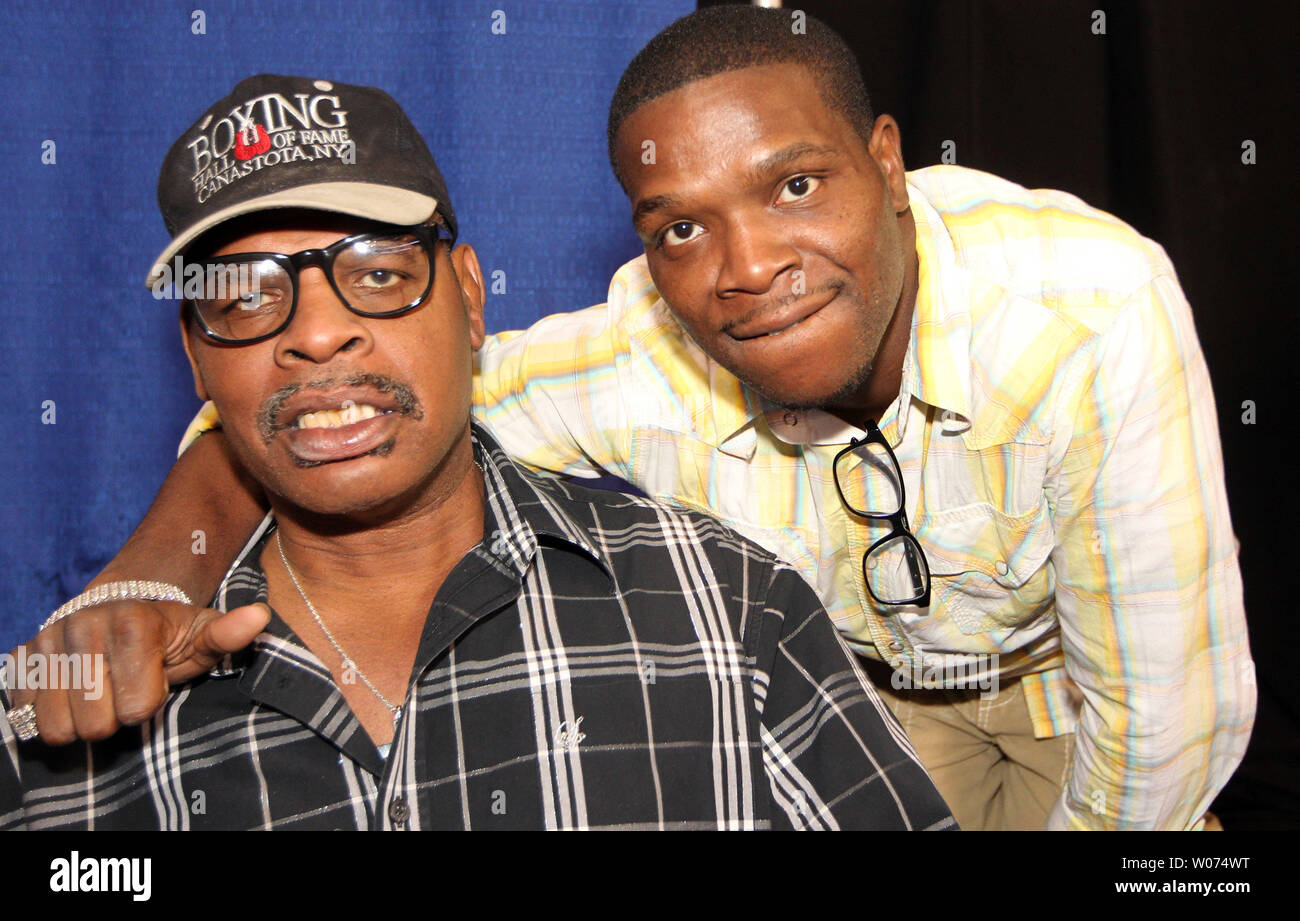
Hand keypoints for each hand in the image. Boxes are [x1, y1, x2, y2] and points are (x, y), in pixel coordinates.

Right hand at [5, 600, 269, 744]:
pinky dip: (48, 714)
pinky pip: (26, 713)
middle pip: (96, 724)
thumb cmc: (170, 635)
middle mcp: (85, 625)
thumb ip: (229, 632)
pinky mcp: (24, 655)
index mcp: (133, 622)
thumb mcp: (203, 634)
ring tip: (100, 694)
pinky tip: (70, 694)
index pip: (138, 709)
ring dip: (81, 721)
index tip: (155, 683)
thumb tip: (259, 618)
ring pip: (58, 726)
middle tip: (123, 692)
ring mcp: (49, 639)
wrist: (123, 610)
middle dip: (114, 717)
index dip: (149, 704)